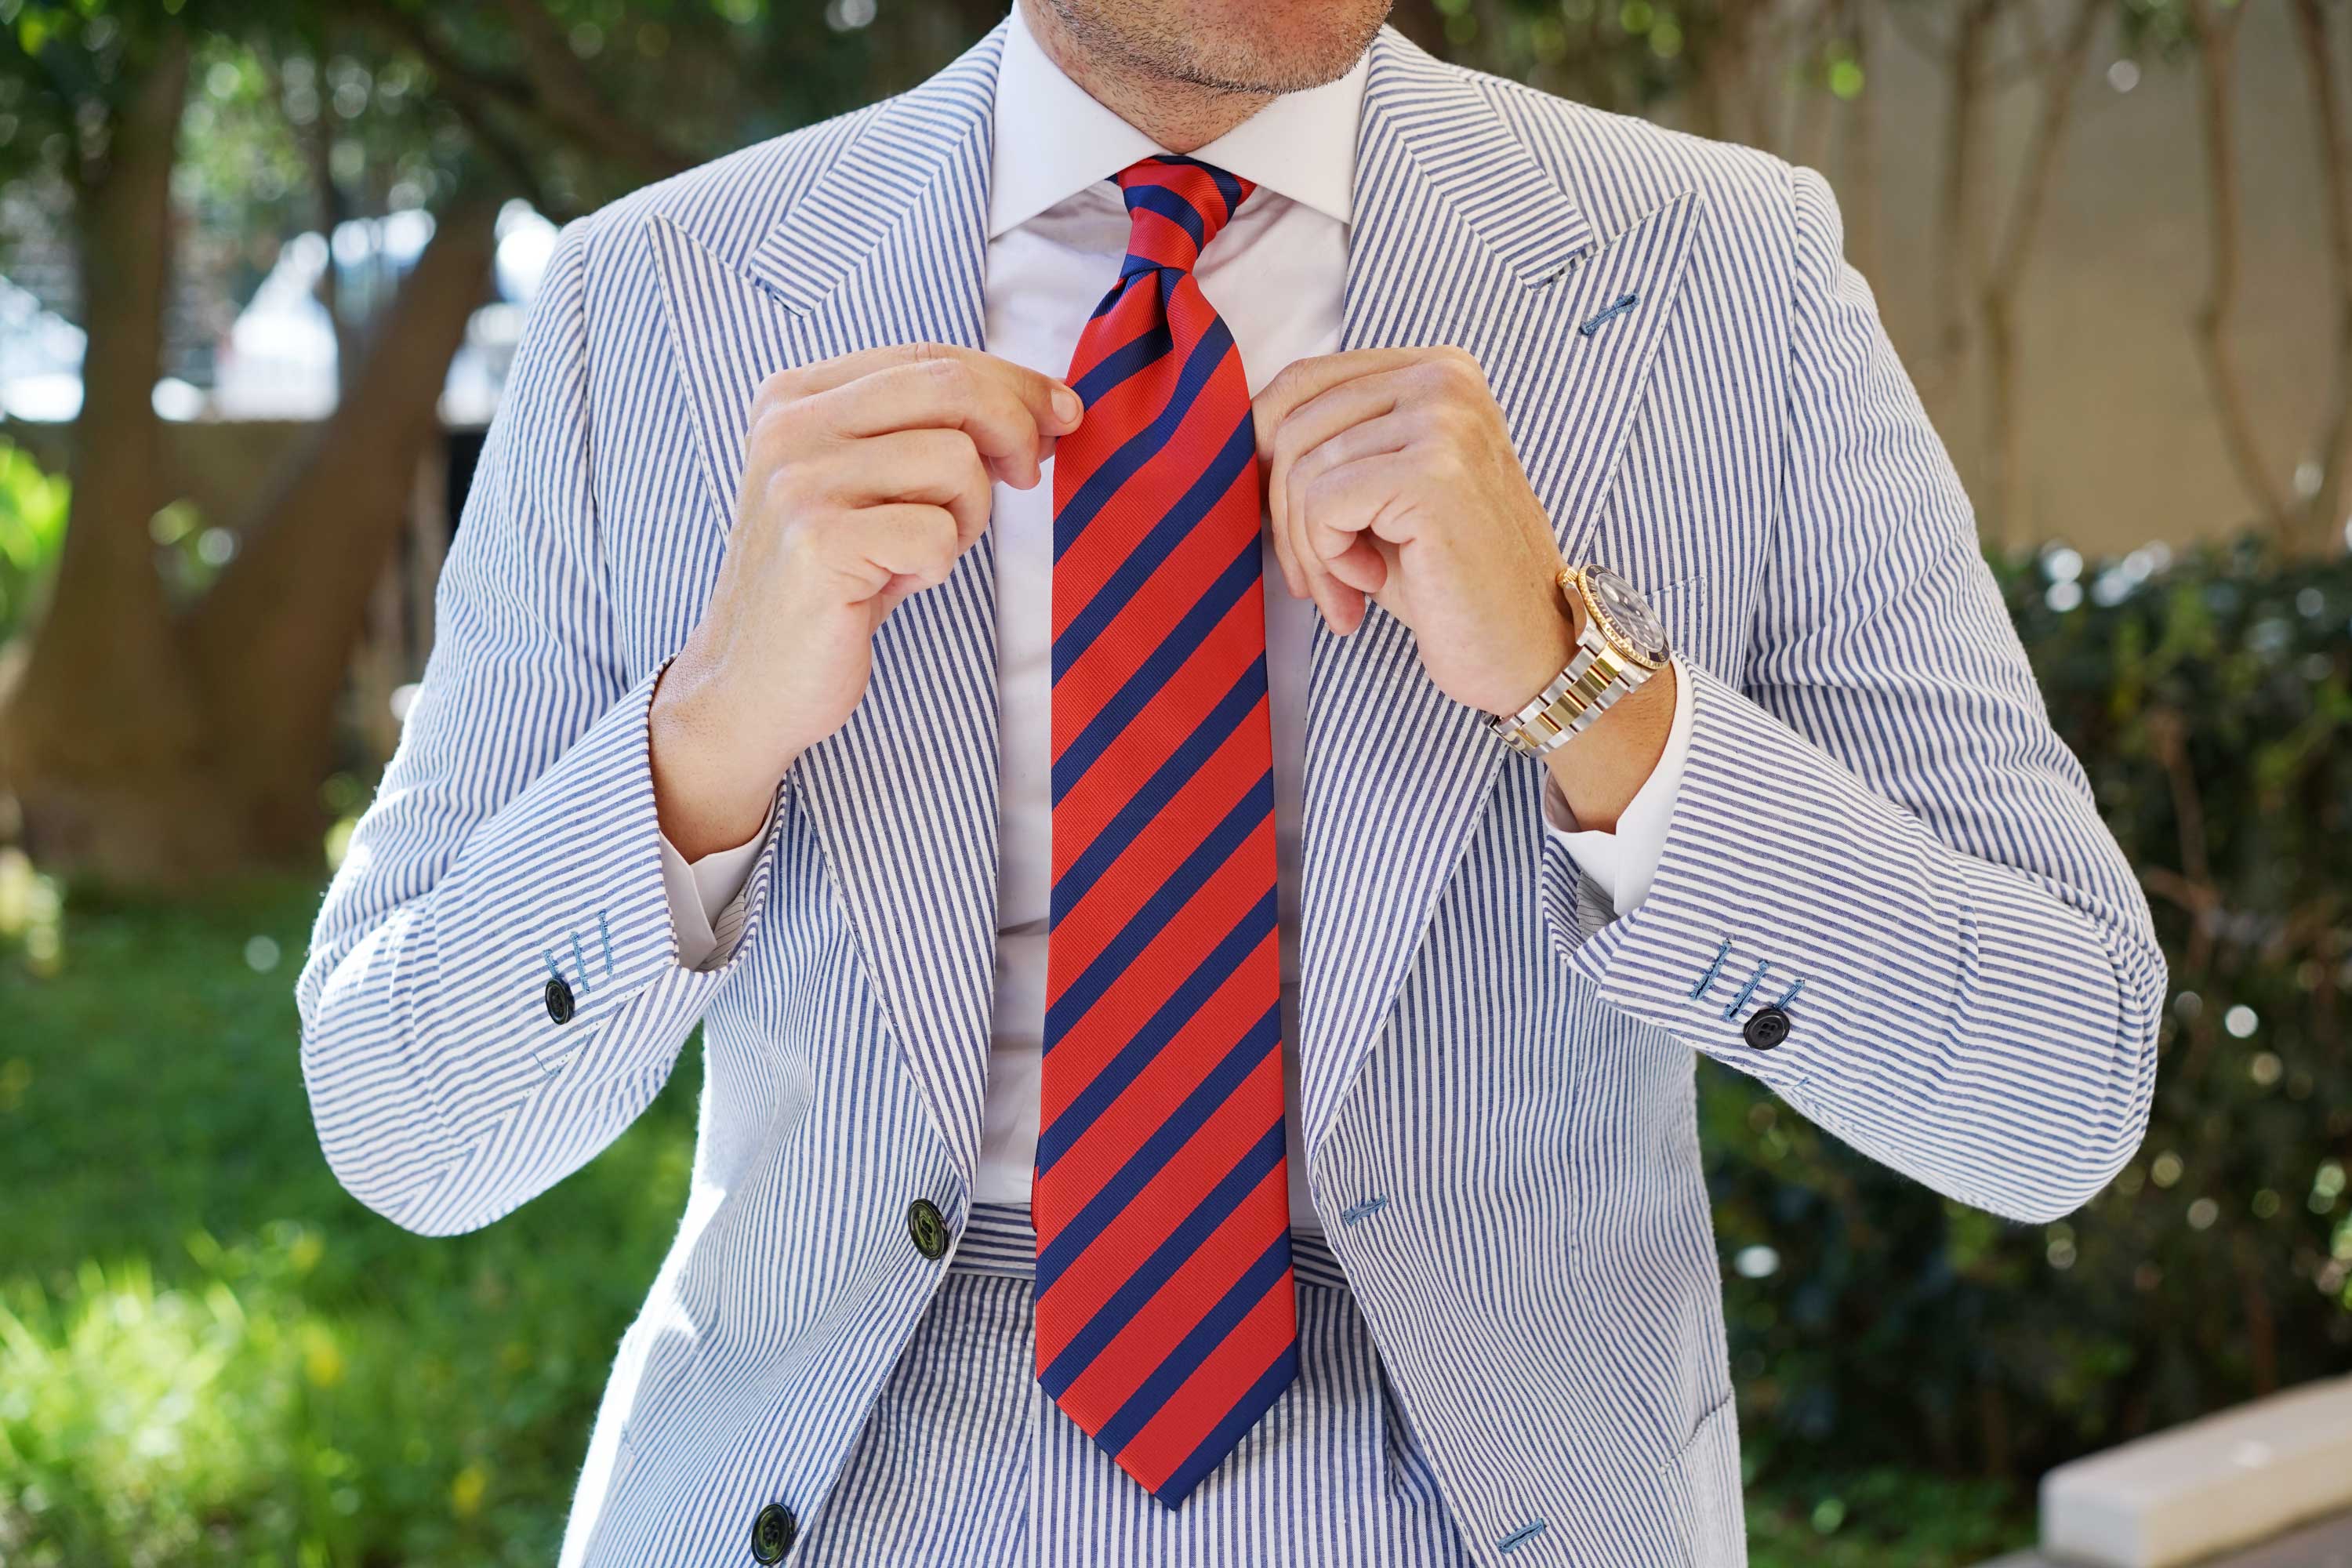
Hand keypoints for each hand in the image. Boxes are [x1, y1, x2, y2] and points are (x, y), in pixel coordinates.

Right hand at [651, 343, 1082, 857]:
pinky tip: (894, 583)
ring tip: (922, 551)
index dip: (1012, 382)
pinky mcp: (818, 542)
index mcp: (796, 396)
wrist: (750, 682)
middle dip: (1016, 428)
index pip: (930, 358)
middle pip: (949, 387)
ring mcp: (798, 482)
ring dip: (968, 515)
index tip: (1061, 414)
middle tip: (1030, 475)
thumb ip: (930, 430)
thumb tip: (1047, 406)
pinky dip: (936, 565)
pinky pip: (937, 532)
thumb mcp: (872, 487)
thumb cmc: (833, 584)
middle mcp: (789, 425)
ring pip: (954, 460)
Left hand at [1252, 345, 1571, 714]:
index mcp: (1436, 369)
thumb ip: (1330, 445)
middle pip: (1293, 425)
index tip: (1291, 526)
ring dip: (1307, 550)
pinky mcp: (1434, 474)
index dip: (1268, 459)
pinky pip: (1322, 505)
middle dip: (1284, 516)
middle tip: (1315, 580)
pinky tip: (1370, 588)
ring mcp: (1444, 421)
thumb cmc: (1447, 580)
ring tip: (1346, 594)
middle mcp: (1445, 380)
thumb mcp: (1381, 494)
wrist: (1526, 652)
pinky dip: (1329, 560)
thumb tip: (1239, 432)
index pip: (1302, 383)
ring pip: (1302, 470)